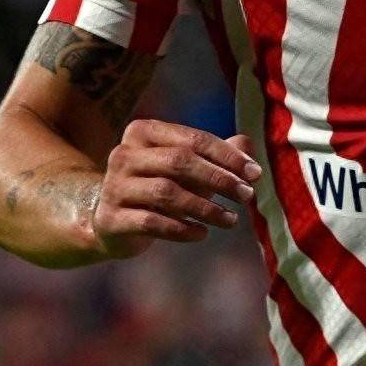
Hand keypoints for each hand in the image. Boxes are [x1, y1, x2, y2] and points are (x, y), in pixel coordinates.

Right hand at [90, 120, 262, 257]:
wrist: (111, 218)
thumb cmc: (159, 184)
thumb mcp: (190, 166)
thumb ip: (219, 153)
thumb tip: (248, 143)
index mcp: (143, 132)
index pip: (193, 140)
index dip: (228, 156)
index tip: (255, 173)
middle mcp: (124, 155)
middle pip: (180, 162)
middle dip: (219, 179)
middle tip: (247, 196)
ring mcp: (114, 187)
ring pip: (166, 193)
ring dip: (205, 207)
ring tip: (231, 220)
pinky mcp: (110, 219)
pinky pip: (152, 222)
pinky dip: (182, 229)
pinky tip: (202, 233)